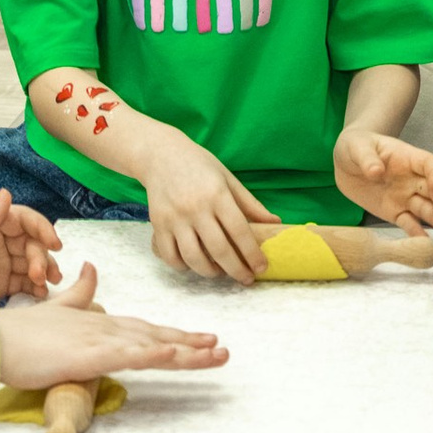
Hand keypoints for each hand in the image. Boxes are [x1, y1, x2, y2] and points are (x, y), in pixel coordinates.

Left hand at [0, 189, 62, 312]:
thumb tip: (6, 193)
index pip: (22, 219)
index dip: (41, 227)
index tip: (54, 243)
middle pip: (30, 243)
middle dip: (41, 256)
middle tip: (41, 275)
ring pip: (31, 263)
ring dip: (43, 272)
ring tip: (45, 286)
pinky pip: (24, 284)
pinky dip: (36, 289)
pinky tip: (40, 296)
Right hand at [0, 269, 230, 378]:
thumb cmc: (21, 332)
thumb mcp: (57, 309)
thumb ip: (78, 292)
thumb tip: (92, 268)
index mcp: (100, 323)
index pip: (146, 329)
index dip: (176, 335)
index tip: (203, 340)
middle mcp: (106, 329)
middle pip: (157, 336)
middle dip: (191, 344)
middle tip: (223, 349)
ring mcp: (98, 341)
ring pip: (150, 346)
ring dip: (184, 351)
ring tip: (216, 354)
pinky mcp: (87, 356)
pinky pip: (125, 355)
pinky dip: (149, 352)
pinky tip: (170, 352)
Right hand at [138, 134, 279, 284]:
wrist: (160, 154)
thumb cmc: (199, 165)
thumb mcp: (228, 178)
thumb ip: (249, 203)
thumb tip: (275, 223)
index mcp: (217, 194)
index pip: (239, 231)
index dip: (252, 254)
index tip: (261, 267)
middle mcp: (196, 207)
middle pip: (219, 250)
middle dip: (236, 270)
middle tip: (246, 279)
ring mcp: (175, 218)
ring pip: (194, 258)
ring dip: (210, 272)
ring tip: (220, 272)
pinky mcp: (158, 225)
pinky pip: (170, 256)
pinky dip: (183, 266)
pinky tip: (193, 264)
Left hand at [334, 126, 432, 231]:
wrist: (345, 164)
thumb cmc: (357, 147)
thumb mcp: (358, 147)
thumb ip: (367, 159)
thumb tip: (376, 172)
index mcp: (407, 158)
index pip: (429, 164)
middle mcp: (412, 179)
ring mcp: (405, 197)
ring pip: (425, 208)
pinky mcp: (395, 213)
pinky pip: (408, 223)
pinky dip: (416, 233)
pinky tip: (423, 243)